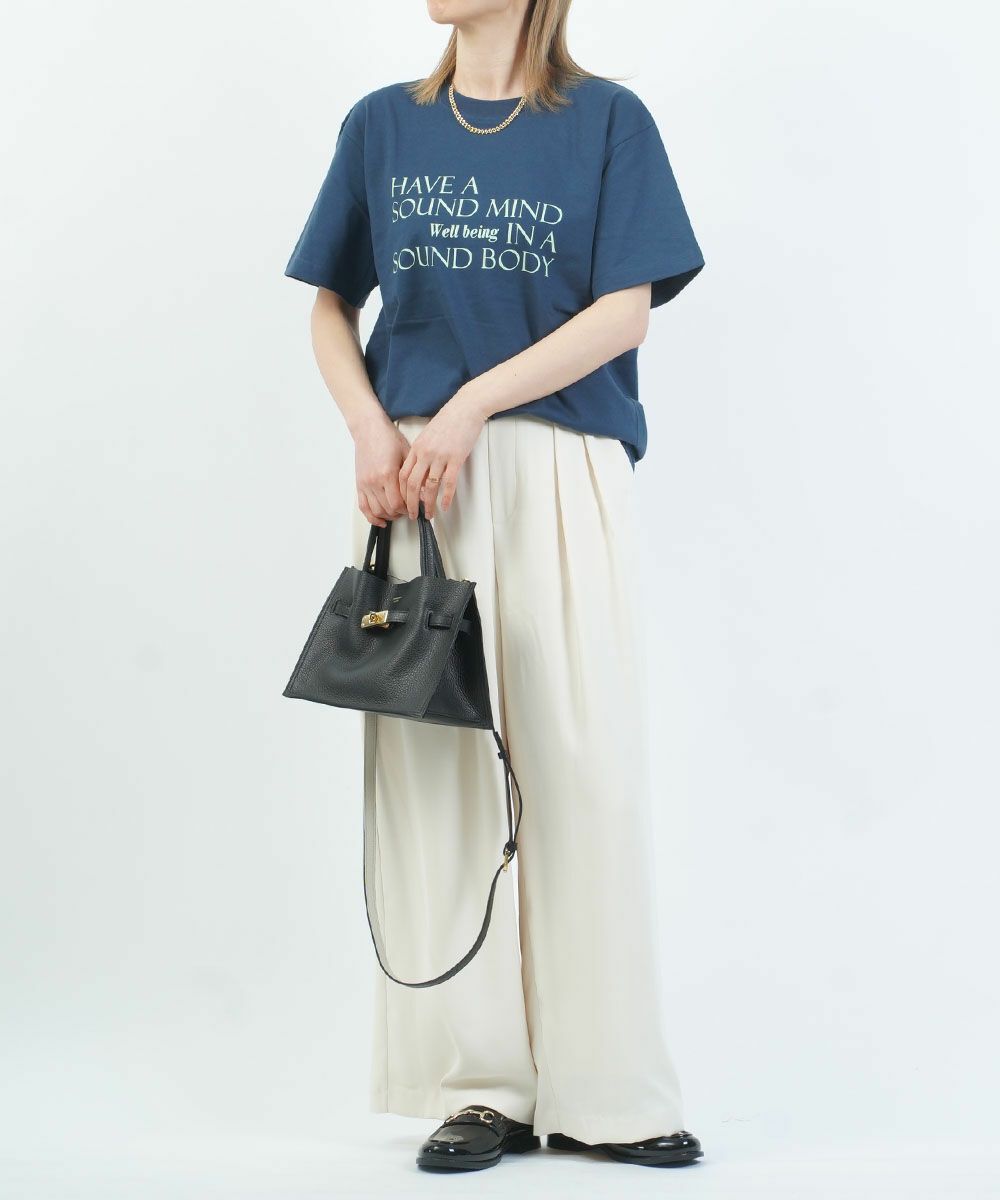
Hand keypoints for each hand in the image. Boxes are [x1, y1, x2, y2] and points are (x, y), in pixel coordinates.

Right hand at [353, 411, 410, 526]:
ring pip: (376, 511)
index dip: (409, 509)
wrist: (368, 428)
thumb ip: (415, 475)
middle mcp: (374, 481)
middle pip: (389, 509)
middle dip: (401, 513)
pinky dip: (372, 517)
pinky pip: (363, 507)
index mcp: (387, 474)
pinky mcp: (359, 484)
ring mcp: (365, 484)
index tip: (416, 508)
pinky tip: (381, 520)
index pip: (399, 503)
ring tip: (398, 514)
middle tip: (410, 511)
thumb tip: (425, 493)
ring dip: (389, 516)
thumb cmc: (388, 438)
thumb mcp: (407, 454)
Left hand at [398, 388, 489, 517]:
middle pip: (411, 484)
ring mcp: (440, 457)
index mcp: (417, 448)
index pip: (403, 475)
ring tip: (428, 515)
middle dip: (410, 503)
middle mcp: (425, 454)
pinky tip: (445, 506)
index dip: (401, 492)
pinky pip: (448, 483)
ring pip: (429, 487)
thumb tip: (420, 470)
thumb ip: (422, 452)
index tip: (403, 503)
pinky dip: (446, 497)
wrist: (466, 408)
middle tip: (411, 515)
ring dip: (427, 504)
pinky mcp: (456, 459)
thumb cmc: (449, 420)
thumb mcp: (428, 435)